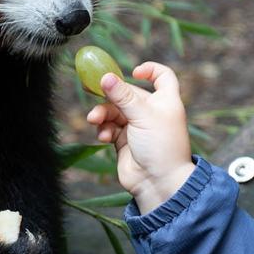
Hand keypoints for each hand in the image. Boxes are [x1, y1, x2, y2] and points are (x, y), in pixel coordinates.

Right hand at [85, 62, 195, 213]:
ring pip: (114, 111)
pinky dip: (104, 129)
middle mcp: (151, 112)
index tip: (134, 71)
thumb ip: (122, 96)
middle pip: (127, 94)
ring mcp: (137, 127)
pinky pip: (109, 128)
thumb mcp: (142, 115)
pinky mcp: (123, 141)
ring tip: (95, 120)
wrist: (158, 183)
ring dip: (103, 114)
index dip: (150, 70)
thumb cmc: (160, 147)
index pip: (163, 77)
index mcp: (165, 101)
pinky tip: (104, 137)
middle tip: (89, 88)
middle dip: (110, 94)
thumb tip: (105, 77)